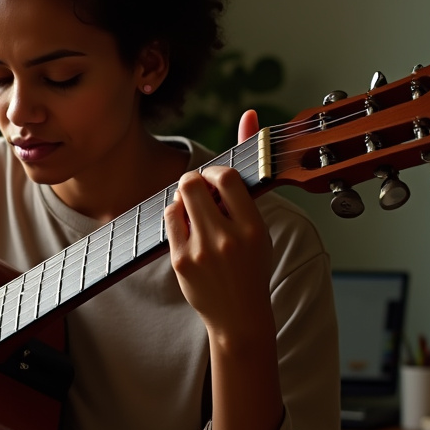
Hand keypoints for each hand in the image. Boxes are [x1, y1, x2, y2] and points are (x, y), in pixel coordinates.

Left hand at [163, 109, 272, 339]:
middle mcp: (227, 237)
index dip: (217, 175)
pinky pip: (169, 219)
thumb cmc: (252, 265)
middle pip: (191, 182)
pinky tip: (189, 231)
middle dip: (193, 182)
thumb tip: (249, 113)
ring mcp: (201, 250)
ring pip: (177, 200)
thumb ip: (248, 174)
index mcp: (253, 227)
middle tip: (201, 193)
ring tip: (199, 217)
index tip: (219, 184)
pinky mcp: (181, 260)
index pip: (225, 177)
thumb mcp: (260, 224)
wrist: (239, 316)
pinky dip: (177, 218)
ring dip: (184, 201)